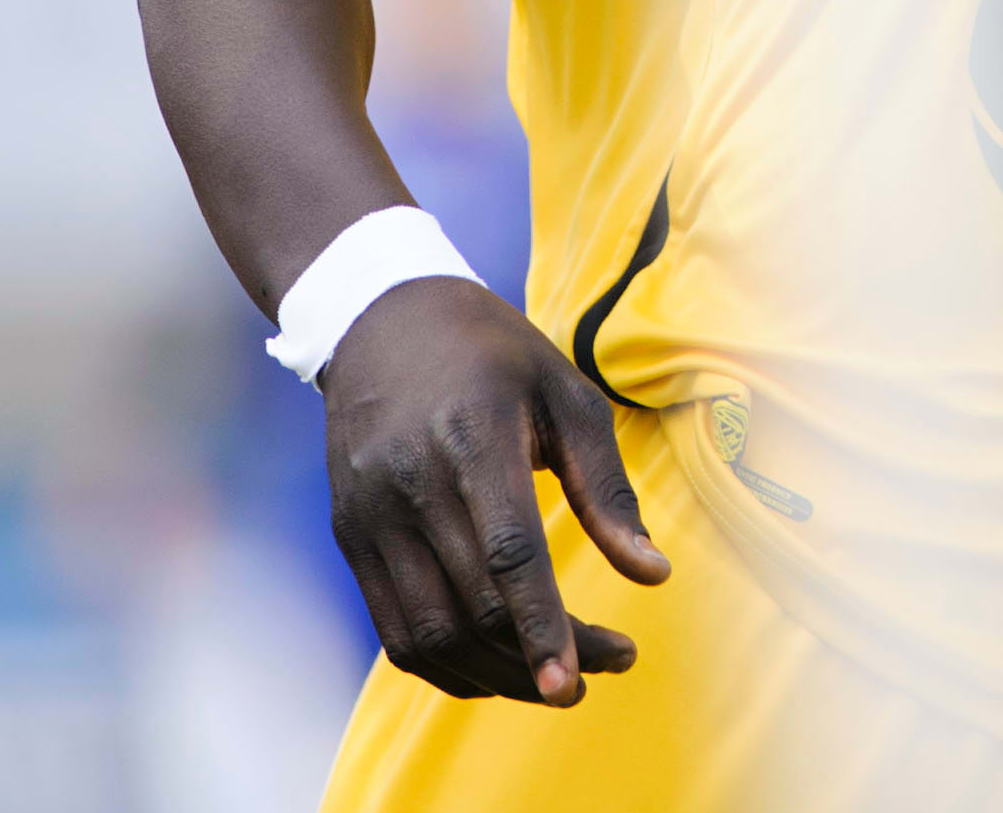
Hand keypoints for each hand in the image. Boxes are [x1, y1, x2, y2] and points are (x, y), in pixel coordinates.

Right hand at [322, 277, 670, 703]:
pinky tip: (500, 664)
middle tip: (609, 664)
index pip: (507, 554)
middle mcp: (410, 483)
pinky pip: (396, 632)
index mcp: (472, 438)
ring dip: (499, 676)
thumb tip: (652, 574)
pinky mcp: (350, 536)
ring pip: (432, 635)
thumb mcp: (566, 394)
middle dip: (543, 657)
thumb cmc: (492, 356)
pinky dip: (450, 666)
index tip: (579, 681)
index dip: (542, 626)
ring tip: (559, 675)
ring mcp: (370, 515)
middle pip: (475, 607)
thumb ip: (607, 488)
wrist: (382, 321)